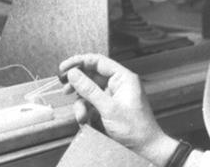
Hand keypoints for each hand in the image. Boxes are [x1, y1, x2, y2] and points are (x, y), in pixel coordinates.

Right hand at [60, 54, 177, 165]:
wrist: (145, 149)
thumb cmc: (136, 129)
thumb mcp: (109, 108)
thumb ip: (89, 89)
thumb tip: (73, 74)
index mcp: (123, 78)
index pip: (98, 61)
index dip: (79, 62)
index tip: (64, 67)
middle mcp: (117, 84)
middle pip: (91, 76)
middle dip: (78, 85)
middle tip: (65, 89)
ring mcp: (112, 97)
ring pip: (89, 92)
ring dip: (81, 103)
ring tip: (81, 115)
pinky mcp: (108, 108)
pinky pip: (91, 104)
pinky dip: (85, 111)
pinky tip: (85, 120)